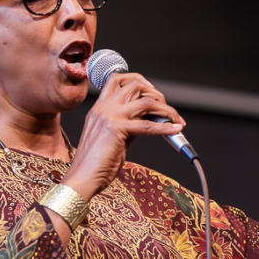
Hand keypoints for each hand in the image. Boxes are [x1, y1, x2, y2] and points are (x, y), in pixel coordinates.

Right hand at [61, 73, 184, 200]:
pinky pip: (148, 125)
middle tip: (167, 110)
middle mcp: (103, 107)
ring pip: (146, 101)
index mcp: (99, 107)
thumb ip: (128, 124)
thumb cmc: (95, 164)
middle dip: (156, 94)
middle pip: (136, 85)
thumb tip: (150, 119)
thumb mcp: (112, 137)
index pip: (118, 79)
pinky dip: (166, 127)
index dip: (139, 81)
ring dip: (167, 109)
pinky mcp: (116, 128)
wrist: (81, 179)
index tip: (153, 93)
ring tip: (176, 120)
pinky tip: (176, 129)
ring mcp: (109, 116)